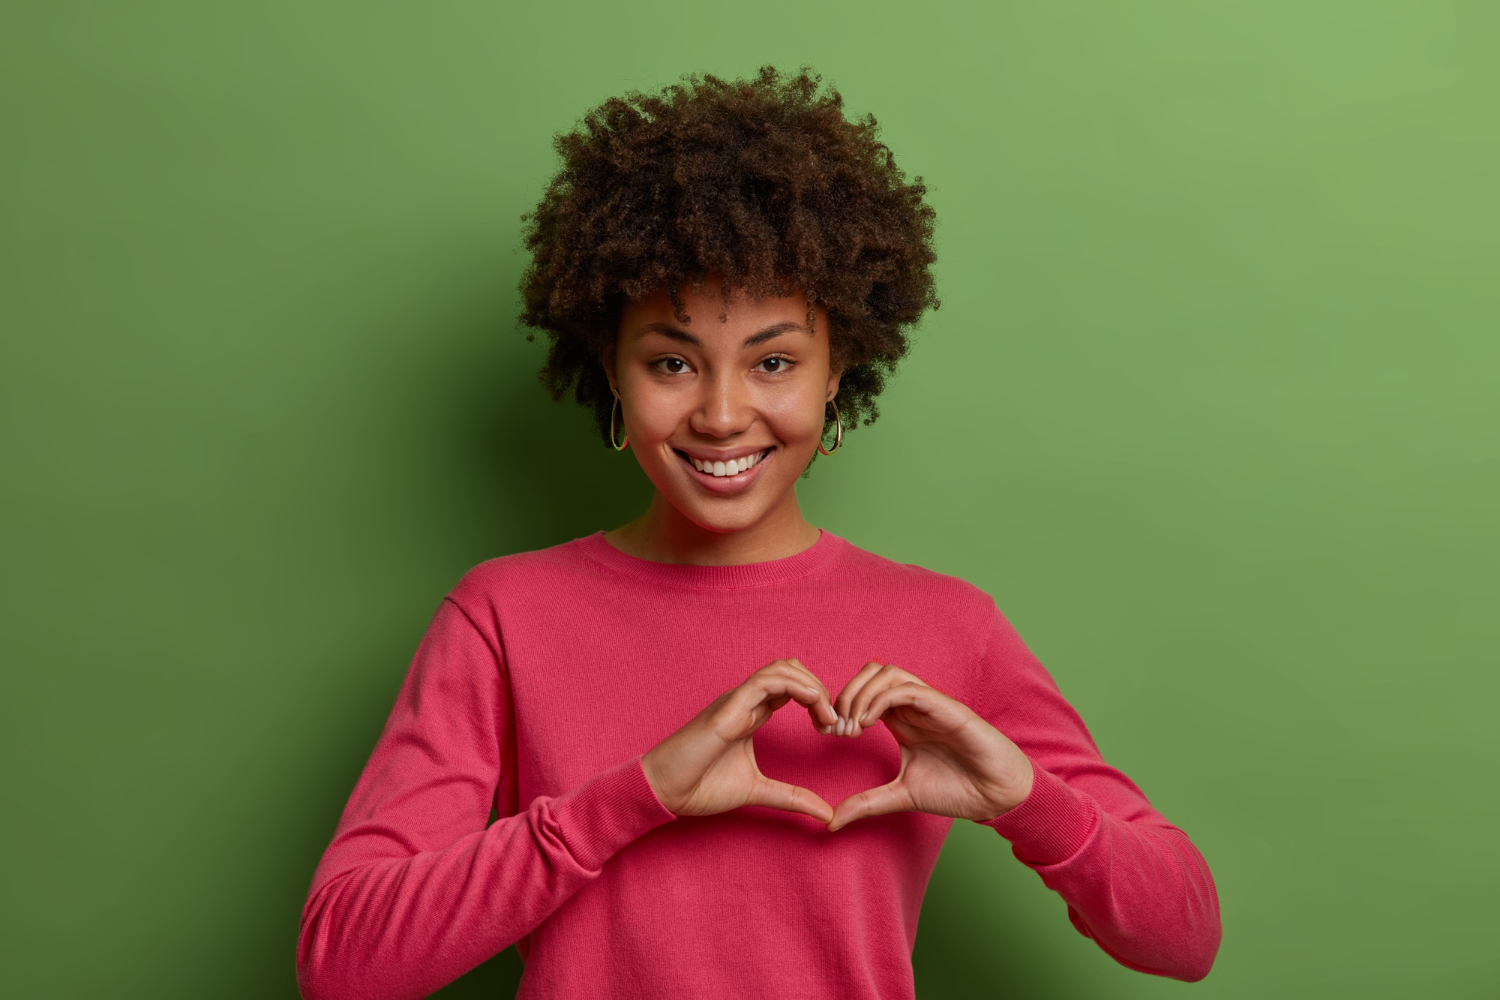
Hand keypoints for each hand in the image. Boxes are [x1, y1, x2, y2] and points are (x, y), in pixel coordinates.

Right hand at [642, 658, 839, 822]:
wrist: (666, 790)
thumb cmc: (701, 786)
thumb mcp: (758, 792)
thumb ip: (792, 798)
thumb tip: (826, 815)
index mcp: (752, 714)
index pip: (792, 687)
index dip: (818, 700)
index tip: (832, 728)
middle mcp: (746, 701)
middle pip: (792, 669)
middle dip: (820, 689)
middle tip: (834, 722)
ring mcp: (737, 700)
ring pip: (782, 668)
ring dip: (812, 686)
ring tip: (827, 716)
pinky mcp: (730, 706)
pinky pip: (767, 681)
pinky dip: (797, 687)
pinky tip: (813, 708)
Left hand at [826, 663, 1033, 831]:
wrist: (997, 796)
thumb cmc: (957, 790)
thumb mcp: (901, 796)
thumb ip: (867, 803)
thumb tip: (831, 821)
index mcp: (902, 719)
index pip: (863, 692)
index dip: (840, 706)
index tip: (827, 733)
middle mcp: (913, 706)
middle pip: (871, 673)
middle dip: (845, 694)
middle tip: (836, 727)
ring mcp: (929, 704)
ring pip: (887, 674)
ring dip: (861, 695)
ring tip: (852, 726)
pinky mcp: (945, 707)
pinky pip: (907, 689)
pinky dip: (881, 700)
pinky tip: (868, 724)